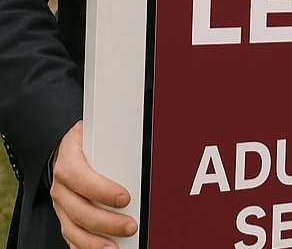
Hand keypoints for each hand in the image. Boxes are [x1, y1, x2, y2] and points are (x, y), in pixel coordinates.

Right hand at [51, 121, 136, 248]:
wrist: (63, 147)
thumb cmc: (86, 142)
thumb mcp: (98, 133)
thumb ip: (118, 140)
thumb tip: (151, 142)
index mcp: (69, 163)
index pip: (80, 178)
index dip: (102, 191)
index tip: (125, 198)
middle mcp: (61, 187)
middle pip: (79, 210)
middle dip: (106, 222)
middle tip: (130, 226)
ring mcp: (61, 204)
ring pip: (73, 228)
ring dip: (95, 241)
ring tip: (115, 247)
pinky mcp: (65, 217)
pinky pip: (71, 236)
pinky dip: (85, 246)